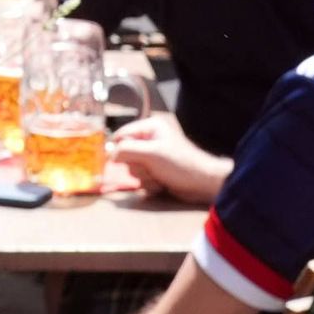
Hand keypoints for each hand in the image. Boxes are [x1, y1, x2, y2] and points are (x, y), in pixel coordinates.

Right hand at [106, 115, 223, 206]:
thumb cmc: (180, 164)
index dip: (120, 149)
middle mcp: (150, 141)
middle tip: (151, 168)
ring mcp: (152, 158)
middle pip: (125, 155)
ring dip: (145, 178)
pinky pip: (141, 180)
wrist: (202, 184)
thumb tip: (110, 155)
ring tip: (160, 177)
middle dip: (138, 167)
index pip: (122, 135)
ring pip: (133, 170)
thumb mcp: (151, 154)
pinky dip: (150, 185)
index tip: (121, 160)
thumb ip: (127, 150)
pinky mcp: (155, 173)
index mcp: (150, 128)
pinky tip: (162, 184)